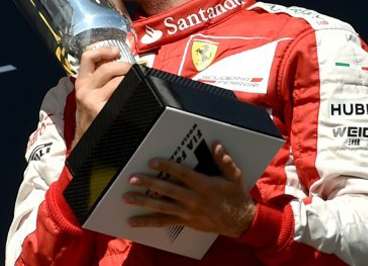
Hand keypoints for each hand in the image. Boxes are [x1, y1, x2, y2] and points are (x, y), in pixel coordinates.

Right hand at [72, 45, 131, 149]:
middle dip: (123, 65)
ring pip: (116, 80)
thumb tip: (118, 61)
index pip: (88, 57)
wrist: (84, 141)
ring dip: (129, 79)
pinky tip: (133, 95)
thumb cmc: (90, 116)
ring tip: (134, 82)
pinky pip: (120, 94)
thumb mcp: (88, 95)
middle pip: (106, 67)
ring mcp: (92, 100)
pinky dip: (130, 92)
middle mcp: (84, 89)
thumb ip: (99, 79)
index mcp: (81, 82)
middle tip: (132, 69)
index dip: (102, 49)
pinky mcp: (101, 111)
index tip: (115, 50)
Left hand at [123, 142, 255, 237]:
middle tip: (133, 179)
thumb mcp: (234, 177)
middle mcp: (194, 200)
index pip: (182, 174)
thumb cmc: (235, 196)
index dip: (167, 167)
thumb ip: (225, 160)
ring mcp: (187, 212)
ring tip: (128, 198)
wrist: (240, 222)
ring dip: (144, 202)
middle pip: (168, 191)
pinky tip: (134, 221)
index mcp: (204, 186)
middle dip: (149, 184)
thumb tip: (216, 145)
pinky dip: (148, 222)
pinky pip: (164, 222)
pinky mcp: (184, 221)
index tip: (152, 161)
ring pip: (162, 207)